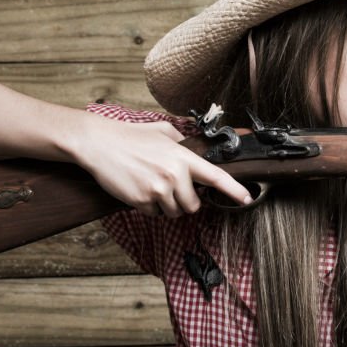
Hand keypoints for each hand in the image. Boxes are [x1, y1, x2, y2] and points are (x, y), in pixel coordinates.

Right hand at [74, 116, 252, 216]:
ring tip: (151, 184)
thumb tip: (196, 150)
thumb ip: (183, 144)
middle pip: (194, 205)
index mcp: (183, 157)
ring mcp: (158, 189)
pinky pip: (154, 214)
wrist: (98, 143)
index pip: (216, 177)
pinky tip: (138, 188)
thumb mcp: (163, 132)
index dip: (235, 190)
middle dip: (185, 201)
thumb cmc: (130, 137)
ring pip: (174, 212)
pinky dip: (148, 206)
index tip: (247, 199)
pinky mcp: (142, 201)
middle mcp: (174, 174)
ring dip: (166, 205)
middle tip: (169, 187)